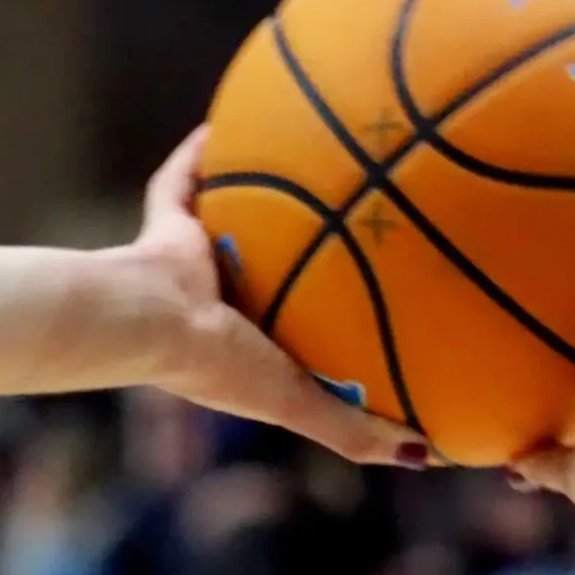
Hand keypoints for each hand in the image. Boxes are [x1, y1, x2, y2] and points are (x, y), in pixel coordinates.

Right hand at [116, 129, 431, 469]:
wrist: (146, 324)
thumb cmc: (216, 365)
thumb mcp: (297, 401)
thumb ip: (354, 430)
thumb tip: (428, 457)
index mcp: (249, 344)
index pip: (300, 329)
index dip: (333, 312)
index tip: (378, 292)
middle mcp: (222, 302)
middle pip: (270, 268)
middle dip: (300, 248)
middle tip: (352, 213)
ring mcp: (191, 264)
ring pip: (230, 222)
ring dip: (255, 196)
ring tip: (302, 153)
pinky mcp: (163, 227)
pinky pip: (180, 181)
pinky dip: (200, 152)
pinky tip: (231, 118)